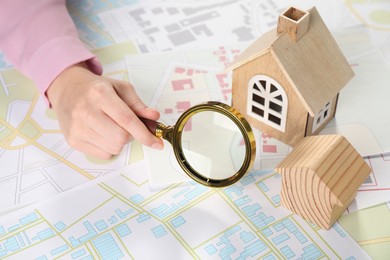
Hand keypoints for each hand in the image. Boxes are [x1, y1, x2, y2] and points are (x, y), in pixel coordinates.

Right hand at [47, 62, 163, 158]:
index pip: (126, 120)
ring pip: (113, 148)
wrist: (67, 89)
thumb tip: (154, 117)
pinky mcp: (73, 140)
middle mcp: (85, 111)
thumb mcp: (120, 88)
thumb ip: (138, 104)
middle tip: (126, 125)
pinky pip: (103, 154)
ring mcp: (77, 128)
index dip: (144, 134)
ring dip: (120, 141)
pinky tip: (101, 133)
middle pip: (121, 137)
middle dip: (131, 135)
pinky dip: (109, 147)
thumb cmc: (96, 89)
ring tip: (111, 126)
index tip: (157, 143)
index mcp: (100, 94)